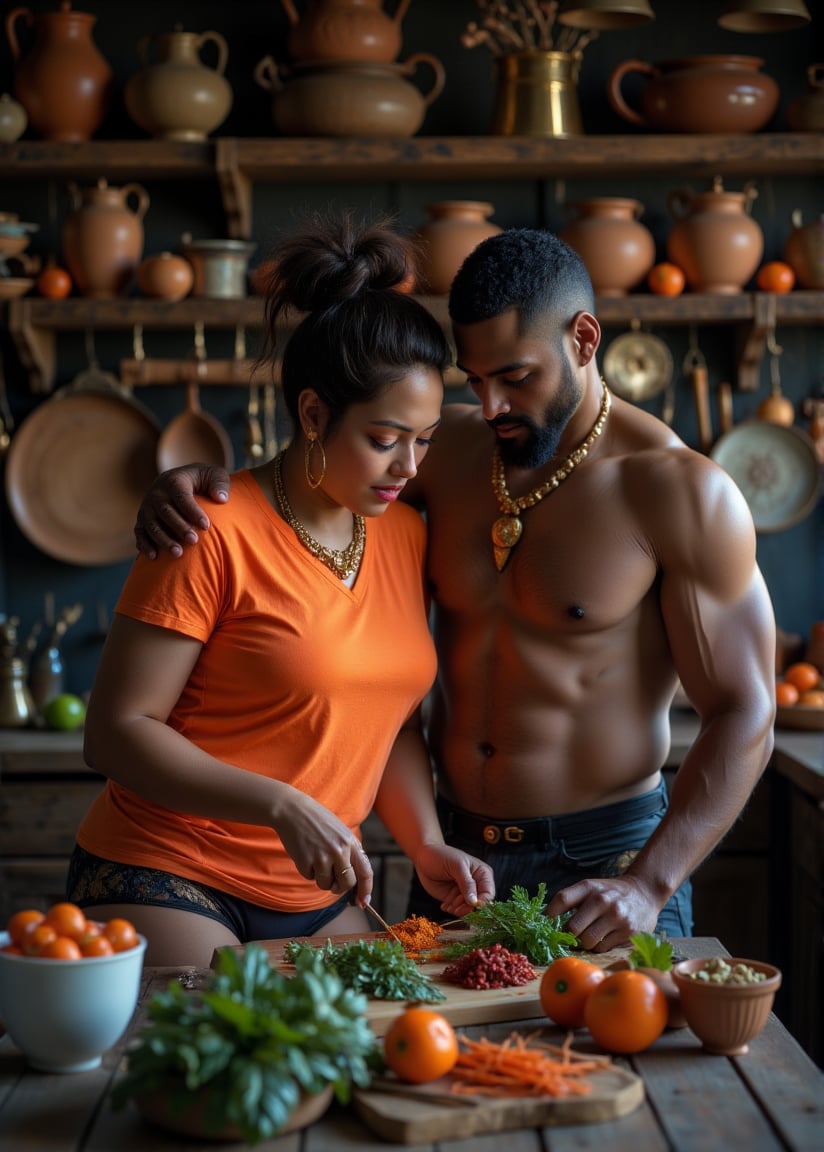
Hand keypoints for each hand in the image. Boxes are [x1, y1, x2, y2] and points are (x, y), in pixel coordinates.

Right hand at [134, 464, 231, 557]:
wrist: (179, 481)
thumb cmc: (202, 481)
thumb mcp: (215, 475)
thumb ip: (220, 484)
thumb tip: (221, 498)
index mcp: (174, 480)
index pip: (182, 496)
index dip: (193, 512)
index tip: (206, 526)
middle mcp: (156, 493)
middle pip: (165, 512)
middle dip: (179, 527)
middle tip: (194, 541)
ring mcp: (147, 507)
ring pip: (151, 524)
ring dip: (163, 539)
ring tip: (179, 553)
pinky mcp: (142, 519)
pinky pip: (140, 533)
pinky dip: (145, 544)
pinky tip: (154, 556)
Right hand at [275, 790, 372, 907]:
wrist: (294, 811)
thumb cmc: (319, 823)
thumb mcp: (341, 833)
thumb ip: (350, 854)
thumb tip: (355, 884)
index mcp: (351, 842)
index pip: (366, 872)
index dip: (366, 890)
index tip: (363, 902)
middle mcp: (339, 850)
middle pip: (347, 884)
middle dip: (340, 888)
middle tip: (333, 882)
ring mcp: (322, 856)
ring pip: (326, 885)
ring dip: (321, 879)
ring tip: (316, 860)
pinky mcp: (305, 861)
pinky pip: (310, 878)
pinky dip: (307, 871)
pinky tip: (305, 854)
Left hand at [413, 843, 494, 917]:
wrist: (424, 857)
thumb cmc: (442, 856)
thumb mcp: (456, 866)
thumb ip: (467, 884)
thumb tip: (475, 902)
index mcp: (482, 874)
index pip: (488, 893)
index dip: (482, 902)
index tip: (472, 905)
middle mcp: (476, 885)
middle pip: (479, 904)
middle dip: (468, 908)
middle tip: (455, 907)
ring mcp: (465, 893)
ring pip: (468, 910)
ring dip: (458, 910)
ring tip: (448, 904)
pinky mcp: (454, 899)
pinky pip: (457, 910)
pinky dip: (451, 910)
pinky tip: (444, 905)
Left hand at [547, 876, 659, 951]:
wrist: (644, 893)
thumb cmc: (611, 893)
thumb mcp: (591, 888)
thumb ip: (570, 900)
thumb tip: (545, 919)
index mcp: (589, 887)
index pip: (562, 899)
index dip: (550, 914)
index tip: (545, 924)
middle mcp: (602, 900)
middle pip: (572, 927)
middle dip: (568, 935)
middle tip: (569, 936)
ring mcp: (616, 917)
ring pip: (586, 941)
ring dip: (583, 943)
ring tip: (586, 937)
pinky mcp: (628, 932)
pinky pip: (601, 948)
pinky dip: (597, 947)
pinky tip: (602, 938)